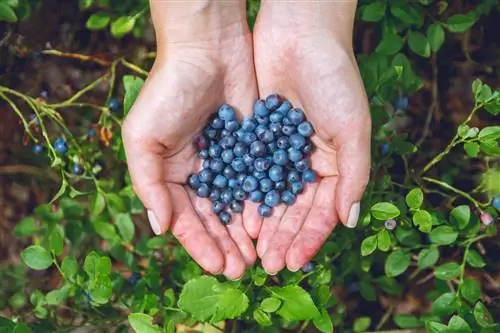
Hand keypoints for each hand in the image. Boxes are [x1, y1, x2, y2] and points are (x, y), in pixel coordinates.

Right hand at [122, 1, 257, 279]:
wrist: (208, 49)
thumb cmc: (169, 91)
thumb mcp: (144, 137)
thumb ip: (149, 183)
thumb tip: (159, 228)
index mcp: (169, 173)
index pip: (184, 218)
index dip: (199, 243)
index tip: (218, 265)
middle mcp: (197, 173)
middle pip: (212, 218)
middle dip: (225, 245)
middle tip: (242, 270)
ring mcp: (225, 162)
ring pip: (235, 206)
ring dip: (243, 233)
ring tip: (256, 257)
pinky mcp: (249, 149)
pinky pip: (255, 184)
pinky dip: (259, 205)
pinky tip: (267, 225)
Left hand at [251, 2, 370, 273]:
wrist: (300, 34)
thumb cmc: (335, 79)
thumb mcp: (353, 128)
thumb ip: (354, 175)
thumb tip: (349, 221)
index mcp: (334, 163)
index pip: (322, 210)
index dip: (309, 237)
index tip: (294, 261)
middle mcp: (307, 162)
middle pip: (294, 209)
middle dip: (283, 237)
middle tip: (269, 265)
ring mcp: (281, 152)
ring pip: (271, 196)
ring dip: (265, 224)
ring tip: (253, 250)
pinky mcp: (257, 138)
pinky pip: (251, 173)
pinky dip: (247, 195)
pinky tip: (240, 216)